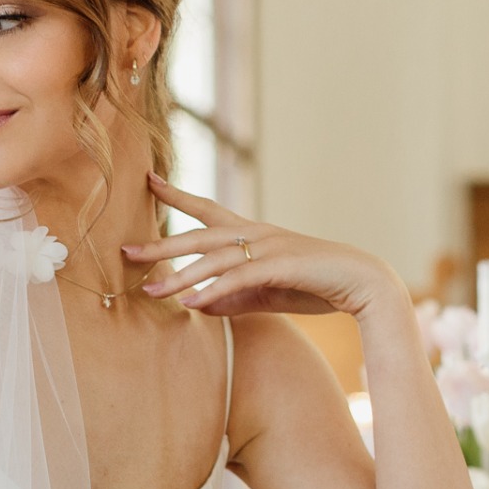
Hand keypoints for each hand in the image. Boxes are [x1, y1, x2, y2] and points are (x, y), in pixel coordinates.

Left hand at [125, 174, 399, 318]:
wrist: (362, 283)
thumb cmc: (316, 286)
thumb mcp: (266, 294)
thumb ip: (232, 298)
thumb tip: (195, 305)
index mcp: (253, 234)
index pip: (207, 210)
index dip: (177, 197)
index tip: (149, 182)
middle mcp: (256, 233)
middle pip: (199, 235)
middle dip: (161, 244)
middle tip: (126, 250)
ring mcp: (269, 246)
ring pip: (214, 259)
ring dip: (179, 276)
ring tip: (150, 290)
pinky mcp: (280, 265)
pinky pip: (239, 278)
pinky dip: (213, 291)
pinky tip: (190, 303)